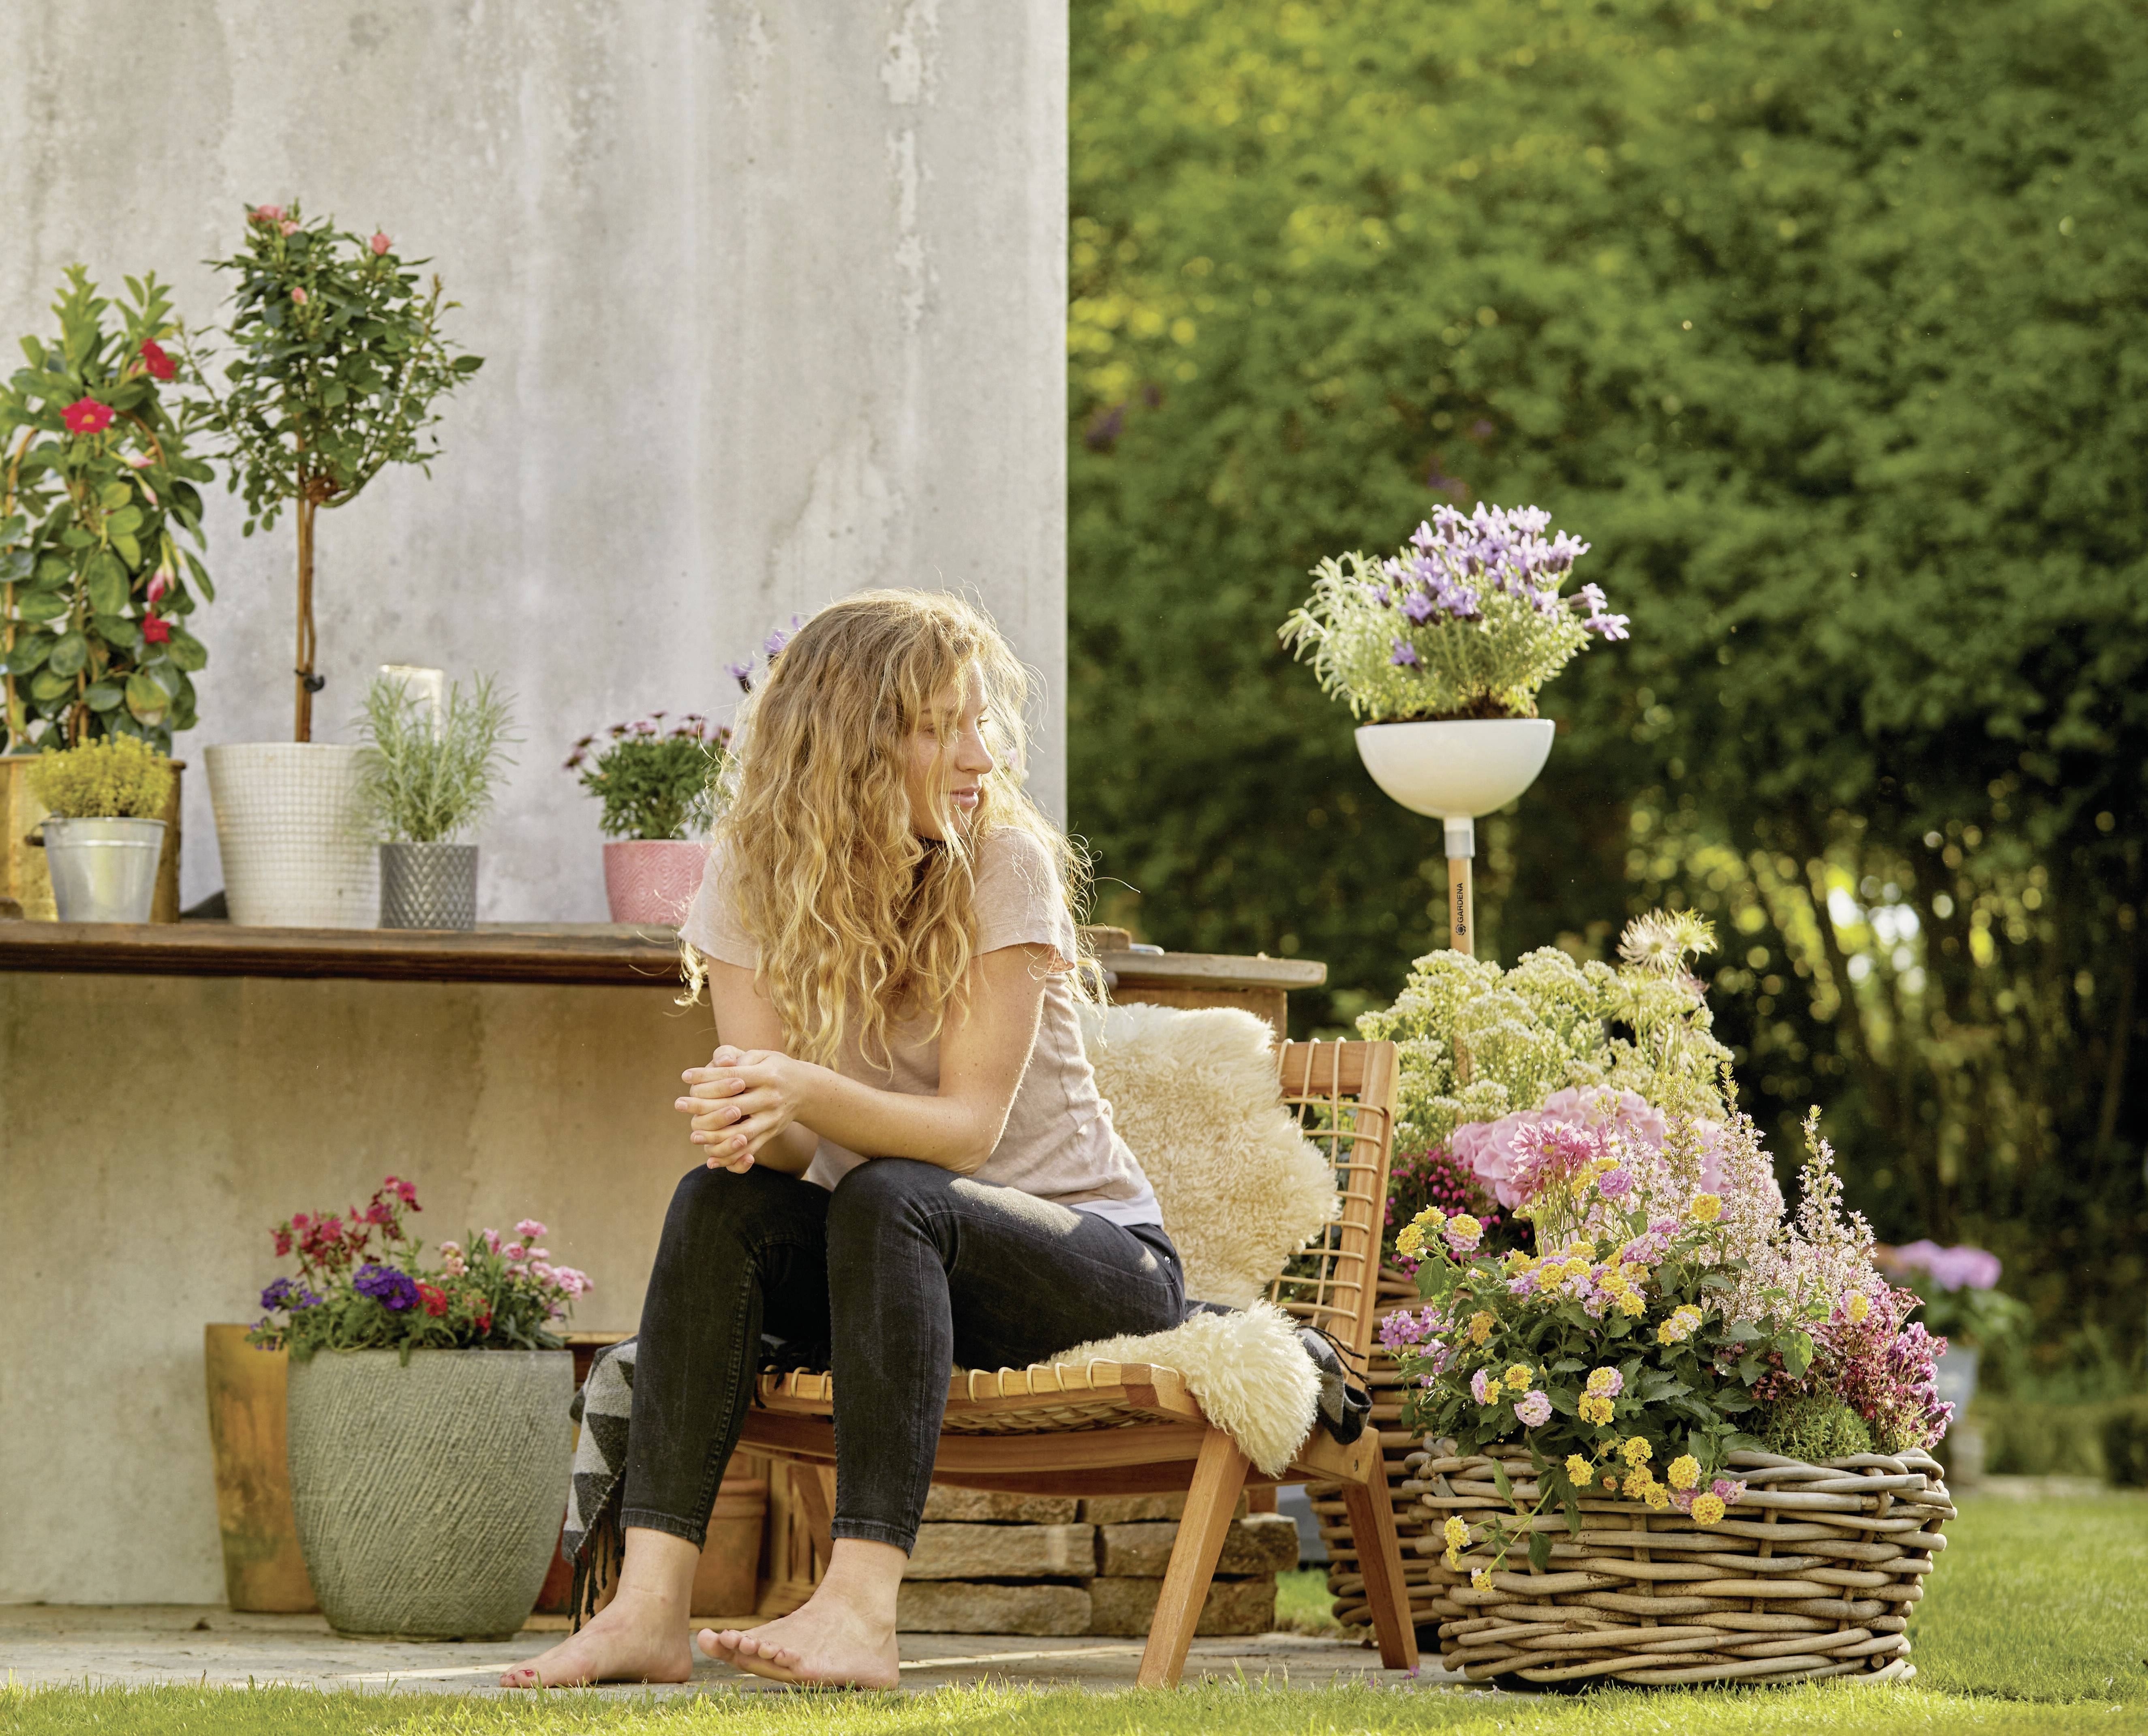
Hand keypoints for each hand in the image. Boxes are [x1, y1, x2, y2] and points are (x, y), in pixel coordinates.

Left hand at [675, 1046, 805, 1171]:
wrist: (806, 1090)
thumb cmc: (775, 1068)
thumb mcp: (762, 1055)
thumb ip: (739, 1056)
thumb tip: (720, 1061)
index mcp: (767, 1075)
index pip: (732, 1075)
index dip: (707, 1076)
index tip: (685, 1076)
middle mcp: (770, 1098)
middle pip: (732, 1106)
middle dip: (702, 1106)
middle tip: (679, 1104)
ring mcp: (771, 1119)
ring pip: (739, 1134)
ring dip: (714, 1137)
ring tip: (694, 1135)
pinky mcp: (771, 1134)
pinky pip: (749, 1150)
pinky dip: (730, 1158)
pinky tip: (711, 1159)